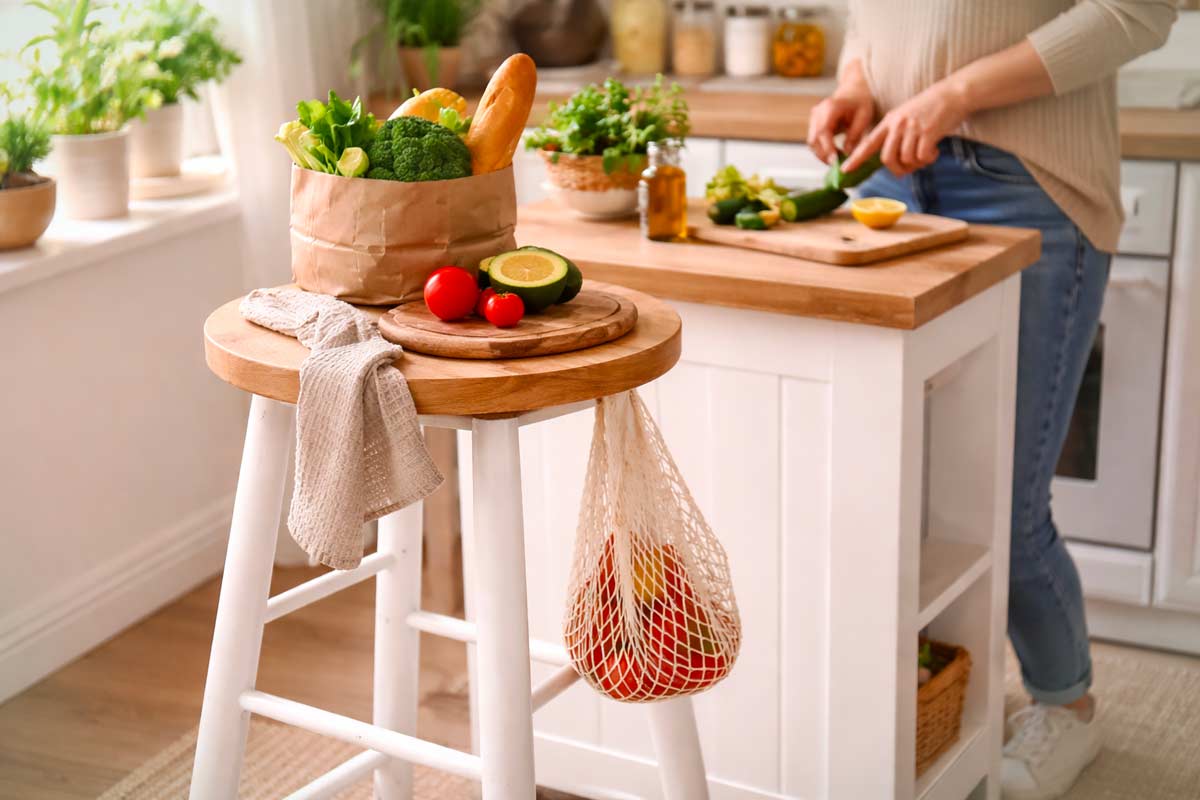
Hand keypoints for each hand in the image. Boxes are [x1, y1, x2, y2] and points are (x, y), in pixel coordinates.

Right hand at [806, 85, 874, 165]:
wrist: (853, 92)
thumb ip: (855, 135)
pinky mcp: (813, 125)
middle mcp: (817, 112)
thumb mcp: (864, 117)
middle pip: (814, 139)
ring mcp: (813, 118)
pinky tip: (834, 155)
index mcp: (830, 107)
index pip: (823, 131)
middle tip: (838, 165)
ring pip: (812, 142)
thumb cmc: (860, 103)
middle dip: (824, 155)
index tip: (835, 162)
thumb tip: (847, 154)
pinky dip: (822, 150)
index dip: (827, 148)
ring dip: (822, 154)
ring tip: (838, 161)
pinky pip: (814, 141)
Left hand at [843, 80, 970, 175]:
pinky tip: (934, 151)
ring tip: (925, 155)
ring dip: (916, 164)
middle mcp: (898, 124)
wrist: (952, 94)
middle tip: (908, 169)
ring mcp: (912, 128)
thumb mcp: (905, 117)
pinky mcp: (928, 132)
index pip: (868, 143)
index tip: (845, 170)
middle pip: (887, 158)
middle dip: (897, 170)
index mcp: (889, 121)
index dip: (856, 159)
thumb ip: (895, 136)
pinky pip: (922, 157)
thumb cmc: (929, 110)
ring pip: (906, 160)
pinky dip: (928, 159)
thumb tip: (892, 162)